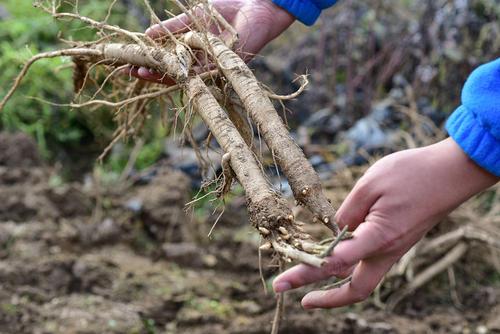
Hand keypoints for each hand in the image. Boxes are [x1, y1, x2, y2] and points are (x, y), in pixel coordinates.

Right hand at [132, 0, 294, 83]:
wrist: (254, 5)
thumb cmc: (226, 10)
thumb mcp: (193, 17)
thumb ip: (172, 28)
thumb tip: (147, 35)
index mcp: (193, 51)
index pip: (166, 60)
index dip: (147, 62)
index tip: (127, 62)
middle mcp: (201, 62)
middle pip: (172, 73)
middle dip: (150, 73)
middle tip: (130, 73)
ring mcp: (212, 66)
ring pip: (185, 76)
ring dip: (163, 75)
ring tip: (144, 73)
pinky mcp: (226, 66)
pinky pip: (204, 72)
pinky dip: (187, 71)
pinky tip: (171, 70)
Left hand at [273, 138, 497, 308]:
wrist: (451, 173)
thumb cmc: (412, 173)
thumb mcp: (370, 184)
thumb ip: (347, 211)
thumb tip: (335, 231)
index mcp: (378, 237)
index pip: (334, 263)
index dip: (305, 273)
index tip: (283, 283)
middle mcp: (387, 250)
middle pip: (355, 289)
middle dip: (324, 297)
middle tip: (296, 296)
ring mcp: (394, 249)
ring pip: (363, 280)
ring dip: (335, 284)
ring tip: (309, 279)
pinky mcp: (397, 243)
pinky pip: (369, 263)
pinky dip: (348, 266)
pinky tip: (333, 256)